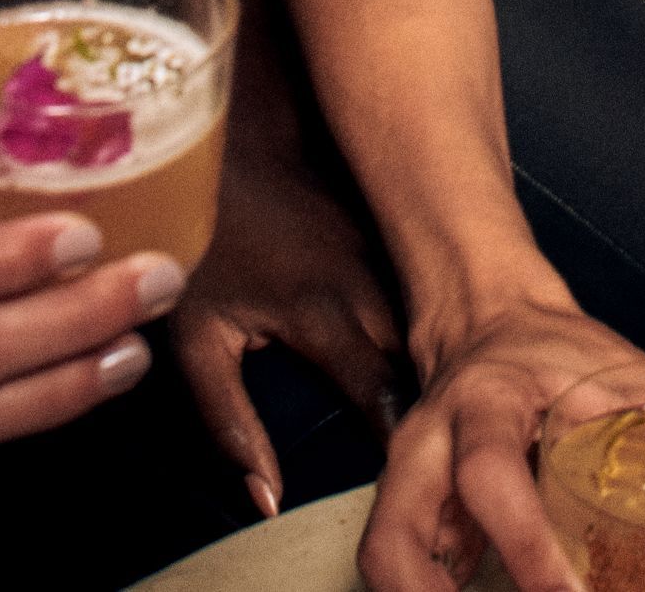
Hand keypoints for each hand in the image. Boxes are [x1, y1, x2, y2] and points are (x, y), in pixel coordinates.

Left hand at [173, 127, 402, 518]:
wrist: (226, 145)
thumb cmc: (204, 246)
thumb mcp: (196, 341)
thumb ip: (230, 423)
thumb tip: (265, 499)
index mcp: (327, 318)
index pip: (386, 398)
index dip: (404, 443)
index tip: (416, 480)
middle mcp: (370, 286)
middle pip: (420, 362)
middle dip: (433, 407)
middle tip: (440, 453)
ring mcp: (385, 254)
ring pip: (428, 323)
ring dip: (436, 361)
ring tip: (448, 409)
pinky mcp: (387, 234)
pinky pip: (419, 290)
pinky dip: (429, 320)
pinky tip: (433, 346)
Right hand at [361, 298, 644, 591]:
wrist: (490, 320)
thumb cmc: (559, 352)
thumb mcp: (623, 373)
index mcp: (486, 402)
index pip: (491, 474)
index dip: (526, 545)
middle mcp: (429, 443)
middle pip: (398, 534)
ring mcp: (407, 477)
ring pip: (381, 555)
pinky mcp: (406, 506)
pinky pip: (394, 562)